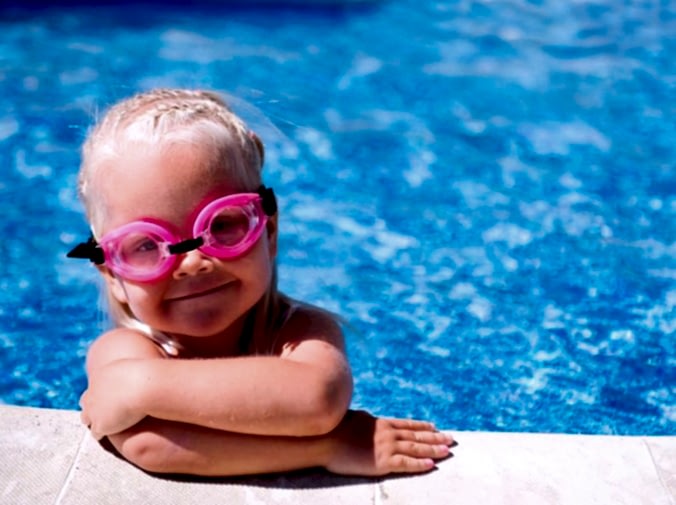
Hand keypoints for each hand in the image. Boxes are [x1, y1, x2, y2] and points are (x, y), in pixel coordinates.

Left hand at [79, 359, 146, 439]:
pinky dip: (102, 433)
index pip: (96, 386)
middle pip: (86, 401)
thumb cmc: (147, 375)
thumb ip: (134, 371)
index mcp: (101, 375)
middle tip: (104, 412)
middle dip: (92, 406)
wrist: (143, 387)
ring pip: (86, 418)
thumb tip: (144, 369)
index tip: (110, 397)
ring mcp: (94, 409)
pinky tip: (112, 433)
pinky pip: (96, 432)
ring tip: (106, 425)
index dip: (102, 392)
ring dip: (96, 421)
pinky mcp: (100, 424)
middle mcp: (93, 391)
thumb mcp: (138, 367)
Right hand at [325, 410, 452, 475]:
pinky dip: (420, 464)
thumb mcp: (355, 418)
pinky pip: (406, 464)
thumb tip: (369, 419)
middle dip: (436, 438)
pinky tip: (431, 465)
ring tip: (448, 451)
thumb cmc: (334, 428)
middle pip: (417, 436)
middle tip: (452, 439)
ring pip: (416, 448)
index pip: (408, 424)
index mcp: (381, 422)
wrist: (325, 438)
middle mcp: (388, 433)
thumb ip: (367, 421)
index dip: (423, 426)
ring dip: (433, 449)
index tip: (436, 427)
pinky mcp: (382, 462)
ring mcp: (386, 447)